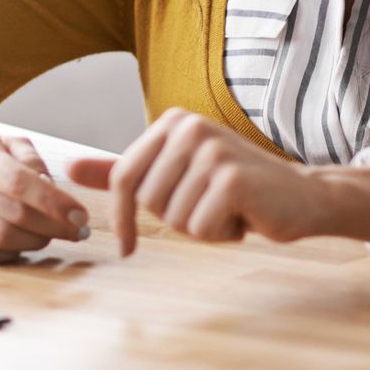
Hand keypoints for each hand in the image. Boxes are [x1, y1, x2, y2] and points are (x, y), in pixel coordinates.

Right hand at [0, 134, 90, 263]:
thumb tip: (52, 188)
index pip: (18, 181)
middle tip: (76, 230)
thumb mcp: (5, 145)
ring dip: (36, 240)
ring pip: (3, 238)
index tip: (80, 215)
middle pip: (15, 214)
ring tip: (49, 234)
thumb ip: (31, 158)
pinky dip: (12, 252)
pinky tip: (22, 242)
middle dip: (54, 226)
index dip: (54, 202)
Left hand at [66, 108, 318, 257]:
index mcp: (172, 122)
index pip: (123, 177)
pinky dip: (220, 235)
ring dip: (201, 228)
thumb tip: (67, 167)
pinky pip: (199, 228)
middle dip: (176, 218)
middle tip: (211, 206)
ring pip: (174, 218)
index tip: (126, 247)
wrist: (303, 197)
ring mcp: (212, 150)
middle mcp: (190, 128)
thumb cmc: (235, 189)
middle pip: (148, 201)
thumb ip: (121, 169)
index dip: (121, 218)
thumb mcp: (174, 173)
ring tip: (229, 209)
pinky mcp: (232, 178)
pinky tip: (245, 218)